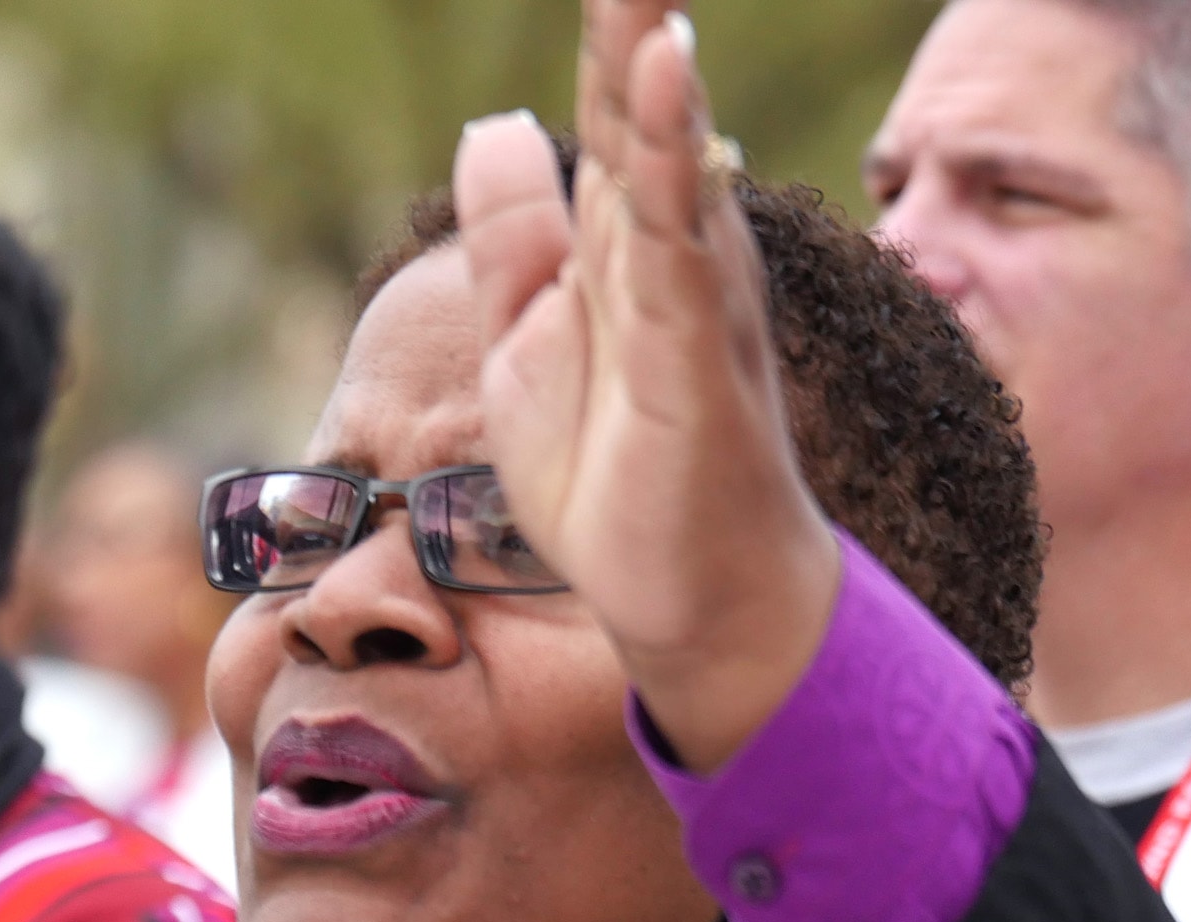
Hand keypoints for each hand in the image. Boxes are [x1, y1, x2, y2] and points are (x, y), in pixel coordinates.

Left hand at [453, 0, 842, 773]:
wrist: (690, 596)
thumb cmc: (619, 474)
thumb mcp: (530, 342)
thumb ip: (516, 237)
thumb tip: (497, 122)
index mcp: (628, 243)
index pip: (603, 112)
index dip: (599, 31)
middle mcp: (673, 250)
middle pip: (641, 110)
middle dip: (633, 22)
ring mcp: (689, 299)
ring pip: (666, 159)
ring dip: (650, 67)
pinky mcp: (693, 356)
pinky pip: (678, 244)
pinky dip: (664, 163)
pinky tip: (659, 81)